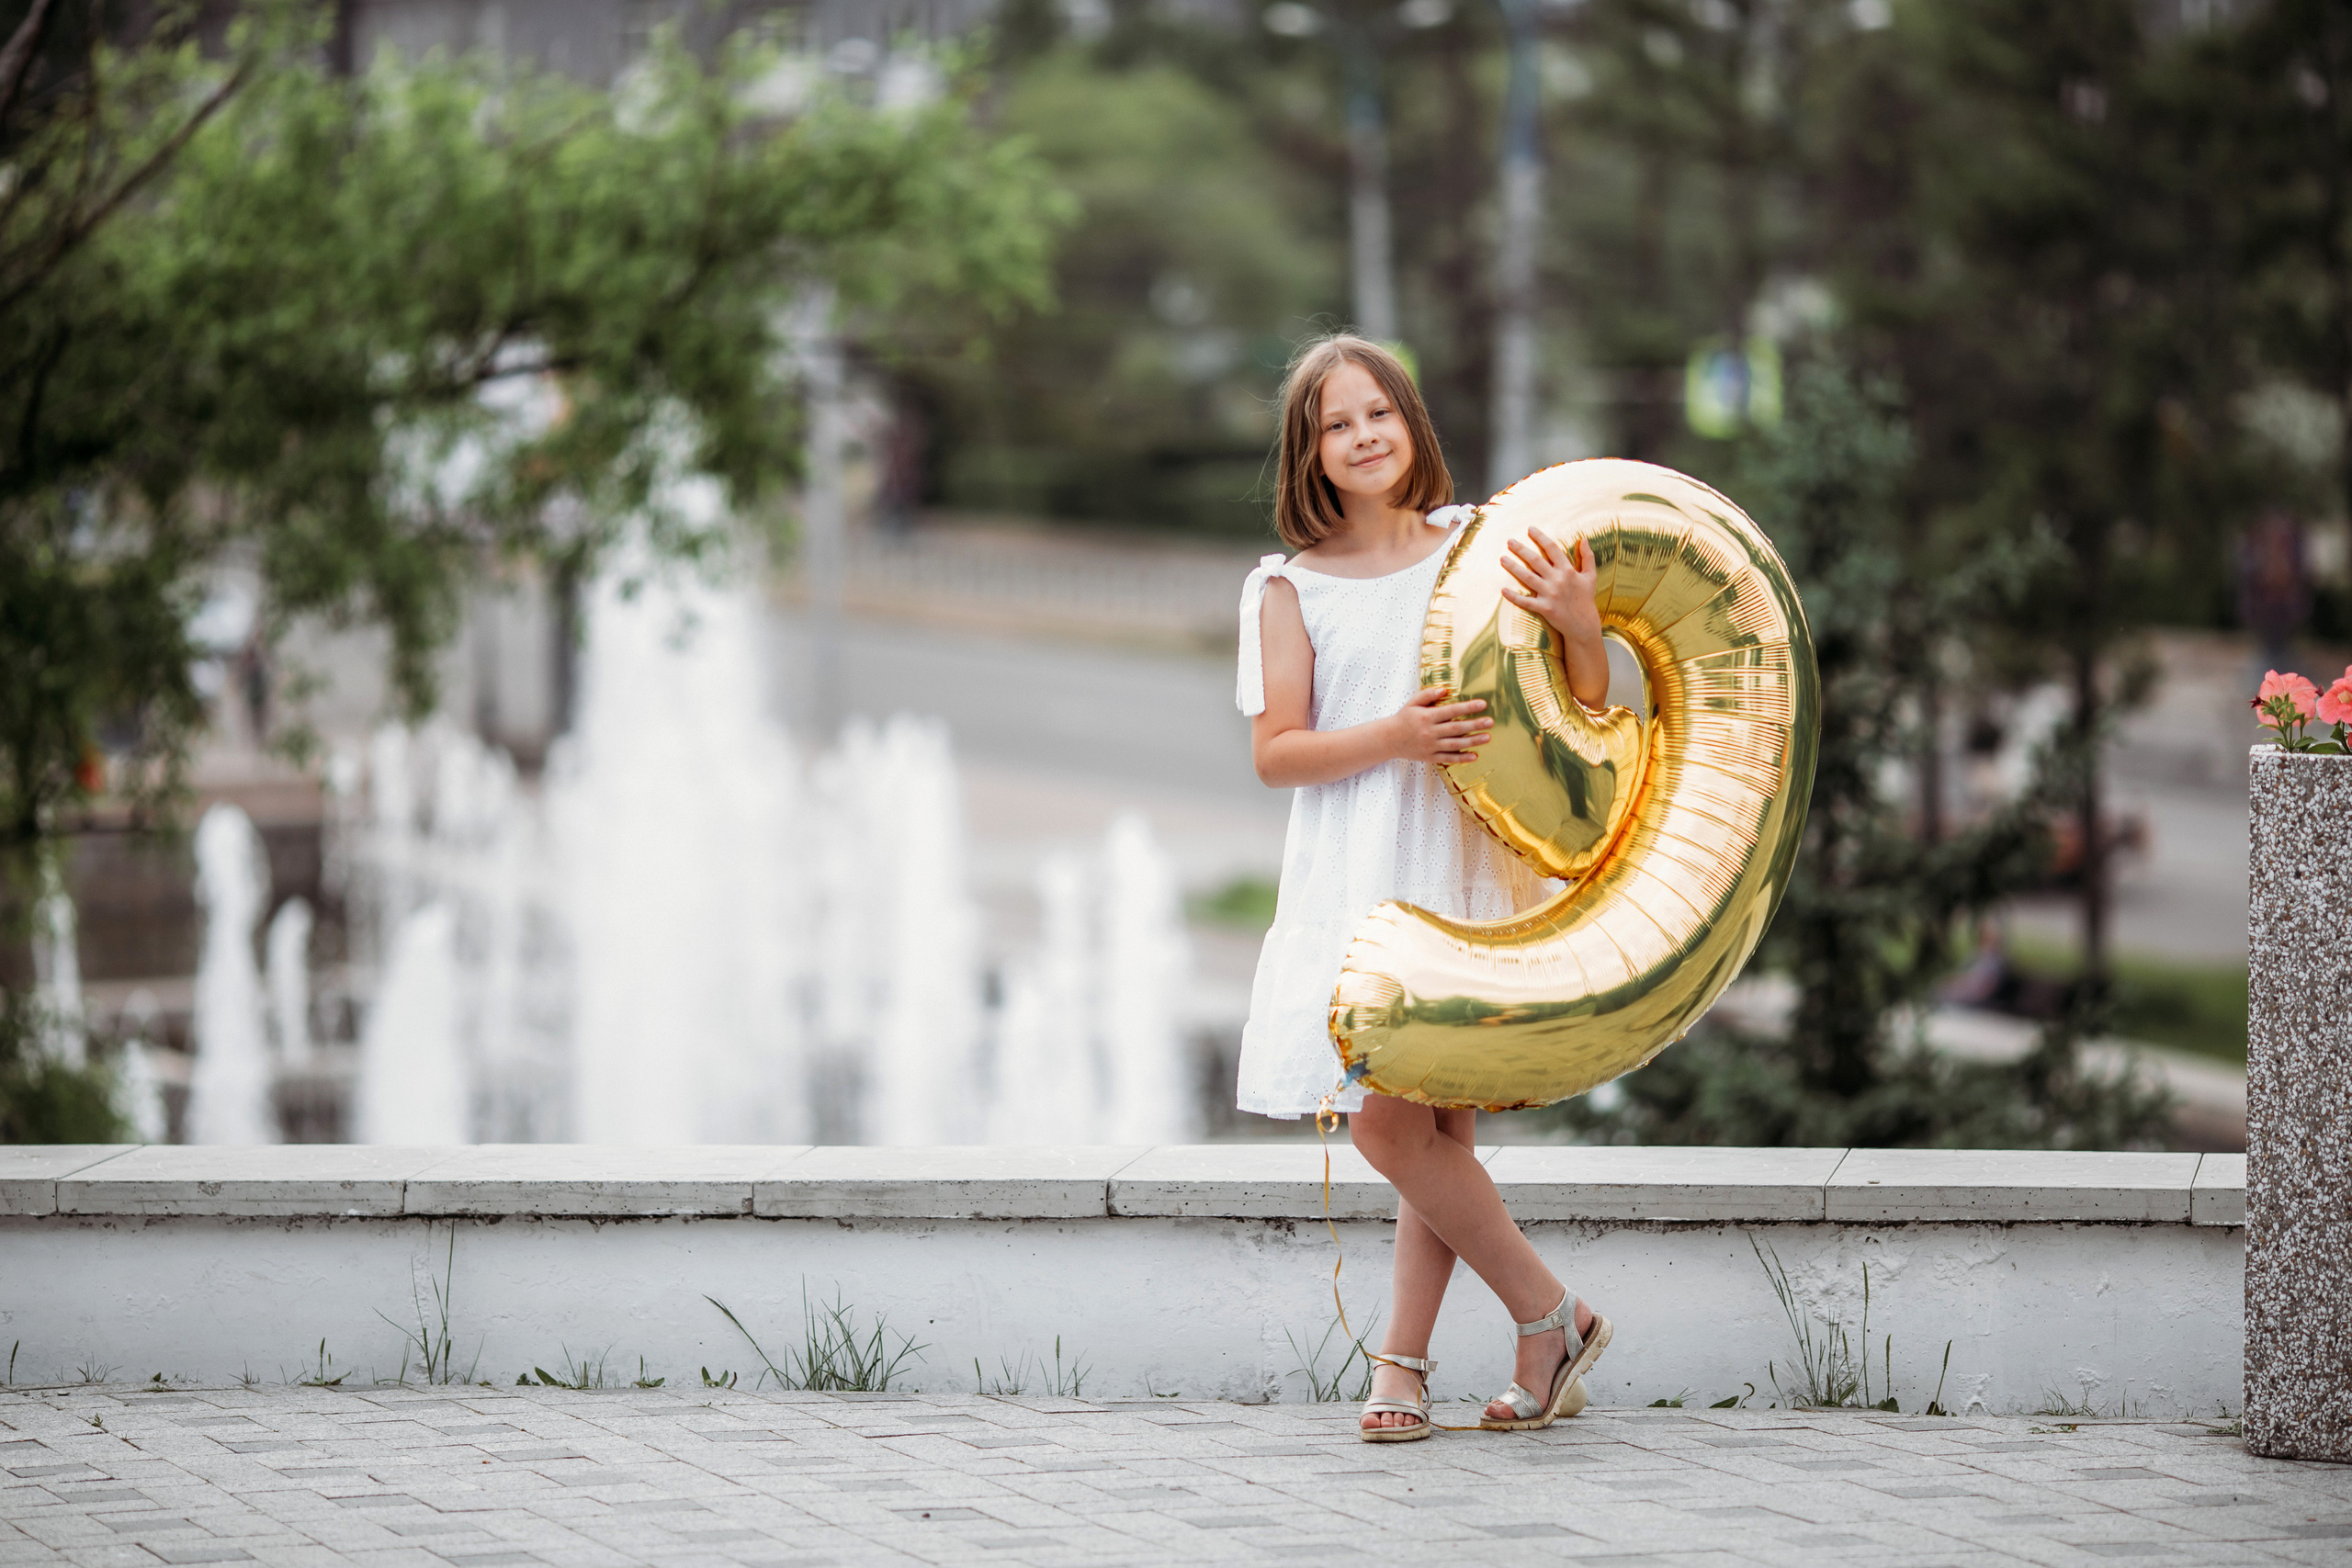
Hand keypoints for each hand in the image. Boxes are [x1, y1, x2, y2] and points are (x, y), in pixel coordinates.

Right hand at [1389, 686, 1490, 766]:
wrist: (1389, 739)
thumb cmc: (1403, 718)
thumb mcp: (1413, 703)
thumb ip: (1428, 695)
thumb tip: (1445, 690)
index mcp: (1427, 717)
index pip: (1451, 711)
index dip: (1467, 708)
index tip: (1482, 704)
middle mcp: (1430, 732)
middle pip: (1456, 729)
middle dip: (1475, 725)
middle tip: (1490, 722)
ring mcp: (1431, 746)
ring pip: (1455, 744)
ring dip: (1473, 741)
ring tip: (1488, 737)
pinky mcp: (1430, 757)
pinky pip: (1448, 759)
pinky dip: (1461, 758)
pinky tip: (1474, 755)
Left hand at [1500, 527, 1599, 642]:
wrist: (1584, 624)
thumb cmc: (1585, 598)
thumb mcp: (1590, 576)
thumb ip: (1588, 557)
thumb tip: (1584, 539)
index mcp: (1568, 570)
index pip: (1552, 549)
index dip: (1541, 537)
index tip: (1530, 529)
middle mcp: (1558, 580)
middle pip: (1536, 561)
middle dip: (1522, 549)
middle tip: (1509, 541)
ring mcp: (1550, 594)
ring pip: (1528, 578)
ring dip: (1513, 568)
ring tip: (1502, 559)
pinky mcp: (1544, 608)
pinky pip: (1526, 602)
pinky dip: (1514, 597)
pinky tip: (1503, 589)